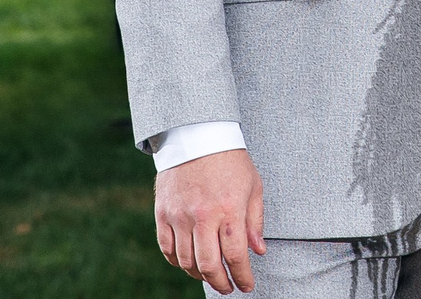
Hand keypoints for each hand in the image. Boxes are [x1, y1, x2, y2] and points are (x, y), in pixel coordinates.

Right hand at [156, 148, 265, 293]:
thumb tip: (257, 251)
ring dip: (199, 275)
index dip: (242, 276)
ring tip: (211, 275)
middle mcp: (202, 216)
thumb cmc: (231, 161)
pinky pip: (167, 248)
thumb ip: (255, 221)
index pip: (235, 256)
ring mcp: (179, 215)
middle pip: (208, 265)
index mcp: (229, 209)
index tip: (246, 285)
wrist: (197, 135)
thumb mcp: (253, 187)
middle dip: (220, 283)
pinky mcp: (163, 212)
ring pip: (186, 261)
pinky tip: (188, 263)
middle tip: (228, 287)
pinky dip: (178, 262)